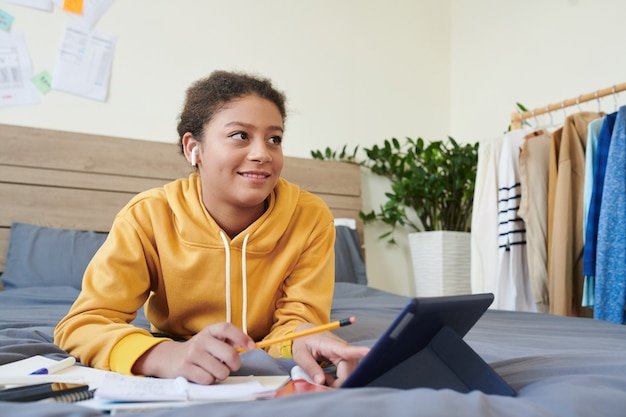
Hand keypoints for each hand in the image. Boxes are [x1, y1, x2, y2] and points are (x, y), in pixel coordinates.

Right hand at [132, 322, 254, 384]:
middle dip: (235, 364)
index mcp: (209, 331)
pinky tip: (203, 375)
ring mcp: (192, 354)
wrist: (168, 358)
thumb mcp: (210, 340)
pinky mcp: (185, 368)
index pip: (227, 328)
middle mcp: (201, 340)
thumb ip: (227, 341)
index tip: (251, 347)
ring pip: (221, 370)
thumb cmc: (198, 350)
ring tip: (213, 370)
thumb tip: (247, 345)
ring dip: (221, 374)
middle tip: (231, 366)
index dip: (241, 337)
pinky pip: (208, 379)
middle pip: (229, 354)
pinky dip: (209, 380)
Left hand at [291, 323, 368, 387]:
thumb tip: (321, 382)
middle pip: (349, 369)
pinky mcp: (344, 359)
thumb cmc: (302, 342)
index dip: (358, 352)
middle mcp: (342, 349)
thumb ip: (310, 367)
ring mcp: (345, 354)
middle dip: (340, 382)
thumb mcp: (301, 354)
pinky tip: (327, 378)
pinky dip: (337, 379)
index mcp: (330, 345)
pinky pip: (346, 373)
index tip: (369, 352)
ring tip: (323, 379)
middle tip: (324, 387)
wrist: (305, 333)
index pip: (346, 350)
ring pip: (349, 373)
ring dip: (338, 381)